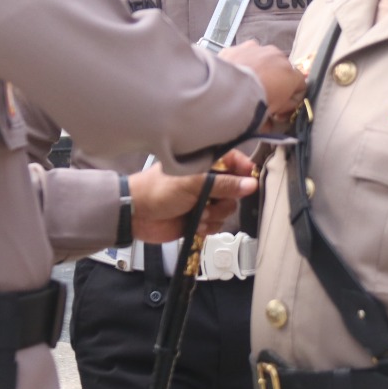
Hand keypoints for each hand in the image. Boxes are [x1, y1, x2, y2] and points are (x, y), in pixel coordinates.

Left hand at [130, 150, 257, 243]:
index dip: (244, 171)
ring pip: (227, 210)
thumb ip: (224, 184)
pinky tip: (194, 226)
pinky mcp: (200, 219)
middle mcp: (207, 180)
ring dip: (214, 215)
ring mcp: (204, 200)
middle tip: (209, 202)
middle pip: (235, 190)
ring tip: (197, 215)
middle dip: (224, 201)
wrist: (136, 215)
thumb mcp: (193, 184)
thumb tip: (251, 184)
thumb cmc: (159, 190)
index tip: (249, 183)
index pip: (234, 161)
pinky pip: (217, 224)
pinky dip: (208, 227)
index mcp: (204, 164)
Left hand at [219, 41, 305, 120]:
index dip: (291, 100)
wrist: (228, 90)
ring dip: (259, 71)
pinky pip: (244, 55)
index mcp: (291, 74)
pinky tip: (234, 76)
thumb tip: (273, 122)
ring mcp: (258, 49)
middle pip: (281, 71)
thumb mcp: (274, 114)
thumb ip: (279, 113)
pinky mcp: (239, 47)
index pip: (300, 86)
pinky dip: (242, 63)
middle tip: (262, 98)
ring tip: (246, 86)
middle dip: (275, 83)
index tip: (279, 111)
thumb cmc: (256, 103)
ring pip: (263, 60)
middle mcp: (278, 56)